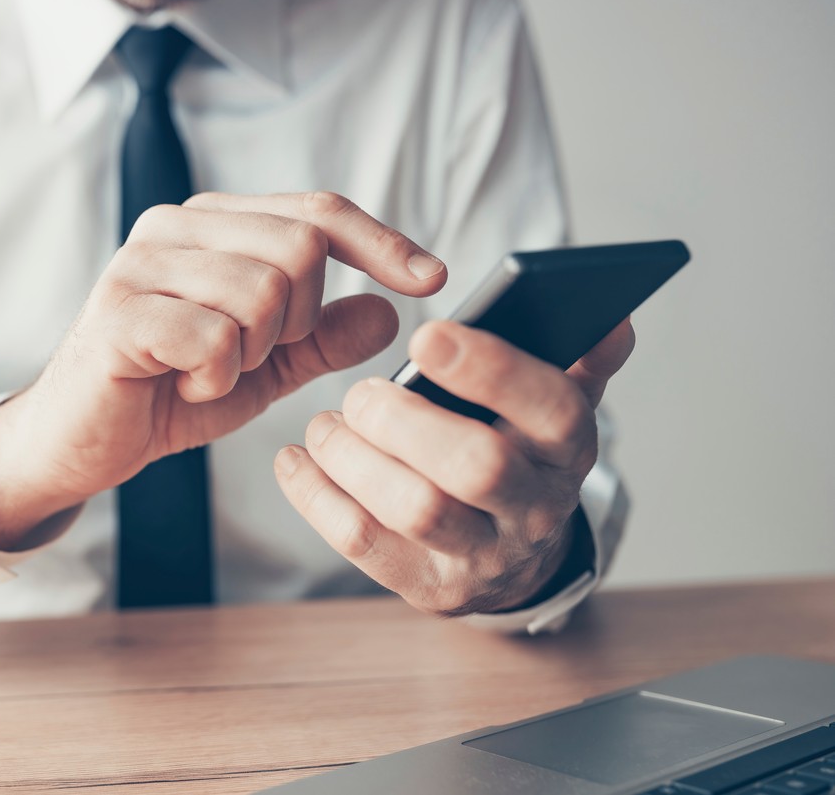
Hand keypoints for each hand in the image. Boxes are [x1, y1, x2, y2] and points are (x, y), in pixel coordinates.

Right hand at [0, 192, 446, 549]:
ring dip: (251, 355)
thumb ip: (321, 338)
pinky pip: (216, 337)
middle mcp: (174, 226)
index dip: (381, 242)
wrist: (80, 443)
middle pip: (300, 248)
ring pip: (262, 292)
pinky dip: (214, 379)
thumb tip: (390, 312)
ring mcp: (142, 264)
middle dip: (298, 321)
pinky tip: (181, 387)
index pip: (316, 210)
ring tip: (206, 373)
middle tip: (248, 355)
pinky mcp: (120, 311)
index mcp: (212, 225)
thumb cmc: (165, 394)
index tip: (433, 278)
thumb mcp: (263, 367)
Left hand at [274, 318, 634, 614]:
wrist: (510, 559)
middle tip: (361, 394)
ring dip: (355, 459)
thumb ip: (577, 358)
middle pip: (478, 467)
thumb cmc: (516, 454)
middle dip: (406, 420)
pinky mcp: (430, 587)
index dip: (489, 370)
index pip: (551, 409)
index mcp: (567, 449)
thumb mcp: (554, 407)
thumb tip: (609, 318)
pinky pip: (365, 544)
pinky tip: (295, 461)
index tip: (424, 336)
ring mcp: (483, 555)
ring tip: (324, 427)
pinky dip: (318, 497)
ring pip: (417, 509)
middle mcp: (534, 507)